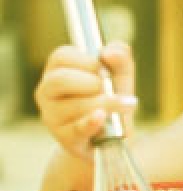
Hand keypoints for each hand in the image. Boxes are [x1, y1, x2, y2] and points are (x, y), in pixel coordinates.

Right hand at [35, 41, 137, 160]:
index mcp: (58, 69)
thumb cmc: (112, 96)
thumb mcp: (120, 73)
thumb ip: (120, 57)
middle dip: (92, 82)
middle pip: (60, 80)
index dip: (88, 61)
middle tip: (109, 87)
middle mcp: (48, 91)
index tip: (105, 70)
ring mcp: (52, 116)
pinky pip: (76, 129)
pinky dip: (91, 122)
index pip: (61, 56)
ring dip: (105, 103)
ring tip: (126, 104)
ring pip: (73, 106)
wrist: (114, 133)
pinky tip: (102, 116)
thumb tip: (109, 53)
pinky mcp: (64, 138)